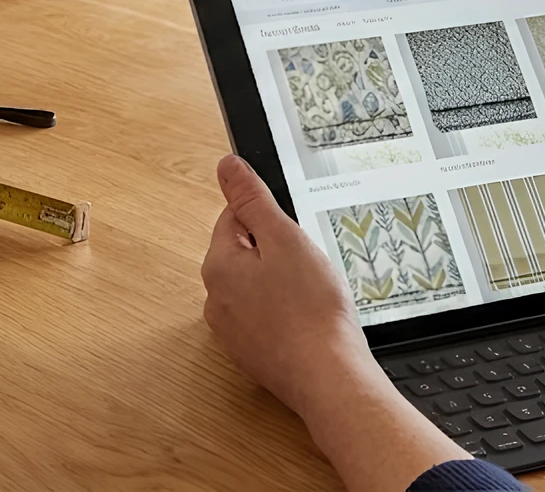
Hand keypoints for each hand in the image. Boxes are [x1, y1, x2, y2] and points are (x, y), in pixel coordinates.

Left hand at [200, 155, 371, 416]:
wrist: (329, 377)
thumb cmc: (311, 310)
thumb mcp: (284, 238)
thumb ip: (252, 200)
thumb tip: (226, 166)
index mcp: (218, 266)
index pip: (233, 218)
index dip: (268, 219)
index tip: (294, 232)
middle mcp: (216, 299)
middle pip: (244, 254)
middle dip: (276, 253)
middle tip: (308, 266)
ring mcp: (233, 331)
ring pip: (257, 287)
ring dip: (282, 283)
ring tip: (311, 295)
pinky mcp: (253, 353)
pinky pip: (267, 317)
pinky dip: (286, 313)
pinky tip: (310, 319)